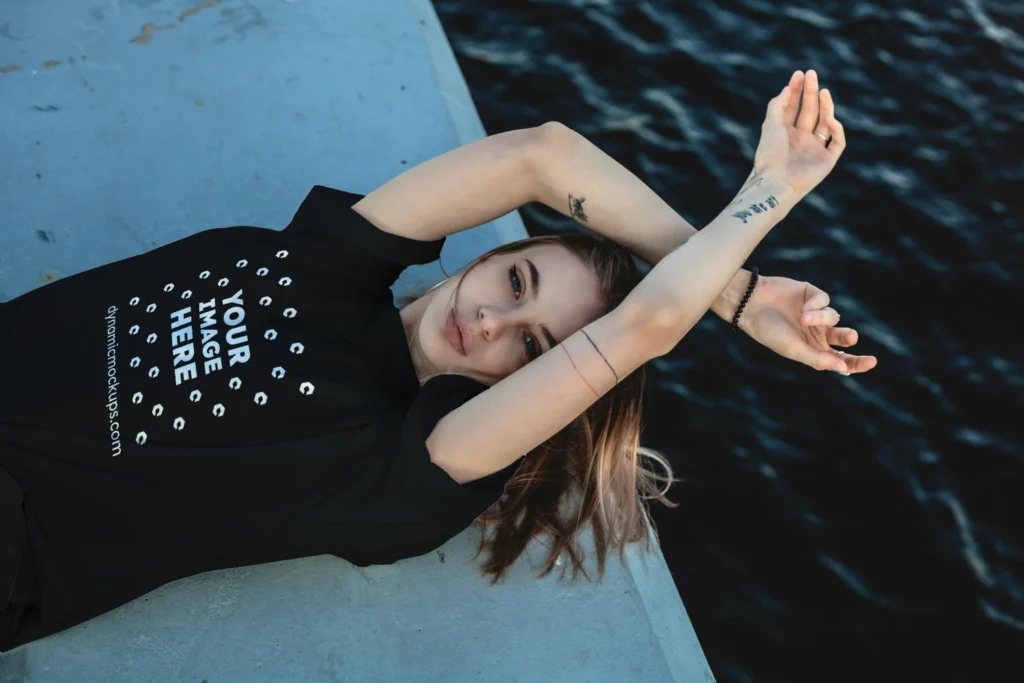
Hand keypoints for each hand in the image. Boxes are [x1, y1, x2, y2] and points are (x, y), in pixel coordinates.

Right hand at [737, 274, 877, 374]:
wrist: (751, 304)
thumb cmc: (769, 331)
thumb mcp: (794, 349)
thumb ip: (818, 359)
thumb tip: (843, 368)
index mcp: (812, 350)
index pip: (840, 359)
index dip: (856, 362)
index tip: (871, 362)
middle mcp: (816, 333)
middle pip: (843, 338)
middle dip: (848, 337)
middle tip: (850, 337)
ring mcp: (815, 313)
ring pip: (834, 316)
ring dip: (821, 318)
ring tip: (803, 318)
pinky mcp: (812, 295)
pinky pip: (825, 300)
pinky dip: (816, 305)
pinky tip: (803, 307)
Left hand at [754, 70, 845, 197]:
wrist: (776, 181)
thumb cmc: (770, 154)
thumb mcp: (770, 125)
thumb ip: (778, 105)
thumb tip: (788, 88)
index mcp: (785, 133)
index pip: (793, 107)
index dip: (797, 90)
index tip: (800, 74)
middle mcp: (800, 140)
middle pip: (809, 111)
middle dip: (811, 92)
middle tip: (812, 74)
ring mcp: (814, 149)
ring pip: (825, 123)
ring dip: (825, 106)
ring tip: (823, 90)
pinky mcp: (827, 160)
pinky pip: (837, 141)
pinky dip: (835, 128)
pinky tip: (828, 118)